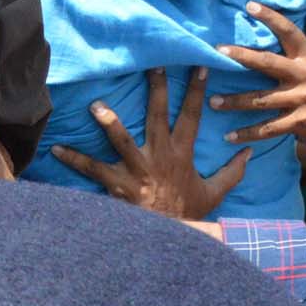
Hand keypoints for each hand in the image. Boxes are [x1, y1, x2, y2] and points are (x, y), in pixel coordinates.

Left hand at [53, 68, 250, 219]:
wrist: (170, 239)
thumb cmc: (187, 214)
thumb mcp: (215, 194)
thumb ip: (232, 172)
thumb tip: (249, 152)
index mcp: (182, 154)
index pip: (192, 117)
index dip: (196, 92)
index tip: (198, 67)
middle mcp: (160, 156)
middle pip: (158, 117)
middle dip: (156, 90)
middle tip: (151, 66)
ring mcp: (137, 169)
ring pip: (122, 141)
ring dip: (109, 122)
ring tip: (95, 105)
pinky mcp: (117, 184)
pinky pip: (92, 169)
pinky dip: (74, 159)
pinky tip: (56, 148)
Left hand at [209, 3, 305, 179]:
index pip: (289, 31)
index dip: (270, 17)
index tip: (250, 5)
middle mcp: (304, 75)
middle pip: (267, 63)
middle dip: (241, 56)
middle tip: (217, 51)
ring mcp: (301, 100)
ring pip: (261, 99)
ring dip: (235, 101)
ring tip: (212, 101)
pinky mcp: (300, 122)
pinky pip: (269, 128)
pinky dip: (249, 133)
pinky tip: (229, 136)